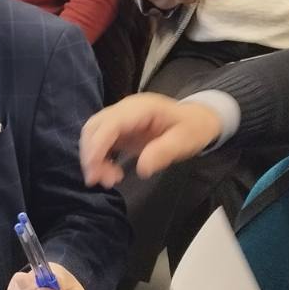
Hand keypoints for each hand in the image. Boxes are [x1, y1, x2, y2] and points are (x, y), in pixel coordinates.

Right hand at [80, 92, 223, 185]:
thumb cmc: (193, 127)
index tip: (94, 170)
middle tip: (100, 180)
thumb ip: (164, 152)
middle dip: (91, 155)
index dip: (97, 145)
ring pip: (93, 134)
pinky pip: (101, 141)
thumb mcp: (185, 141)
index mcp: (141, 108)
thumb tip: (142, 168)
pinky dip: (99, 159)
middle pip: (94, 127)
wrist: (197, 119)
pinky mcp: (120, 130)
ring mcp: (121, 119)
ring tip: (108, 180)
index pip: (110, 123)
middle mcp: (126, 110)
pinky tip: (110, 173)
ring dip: (94, 158)